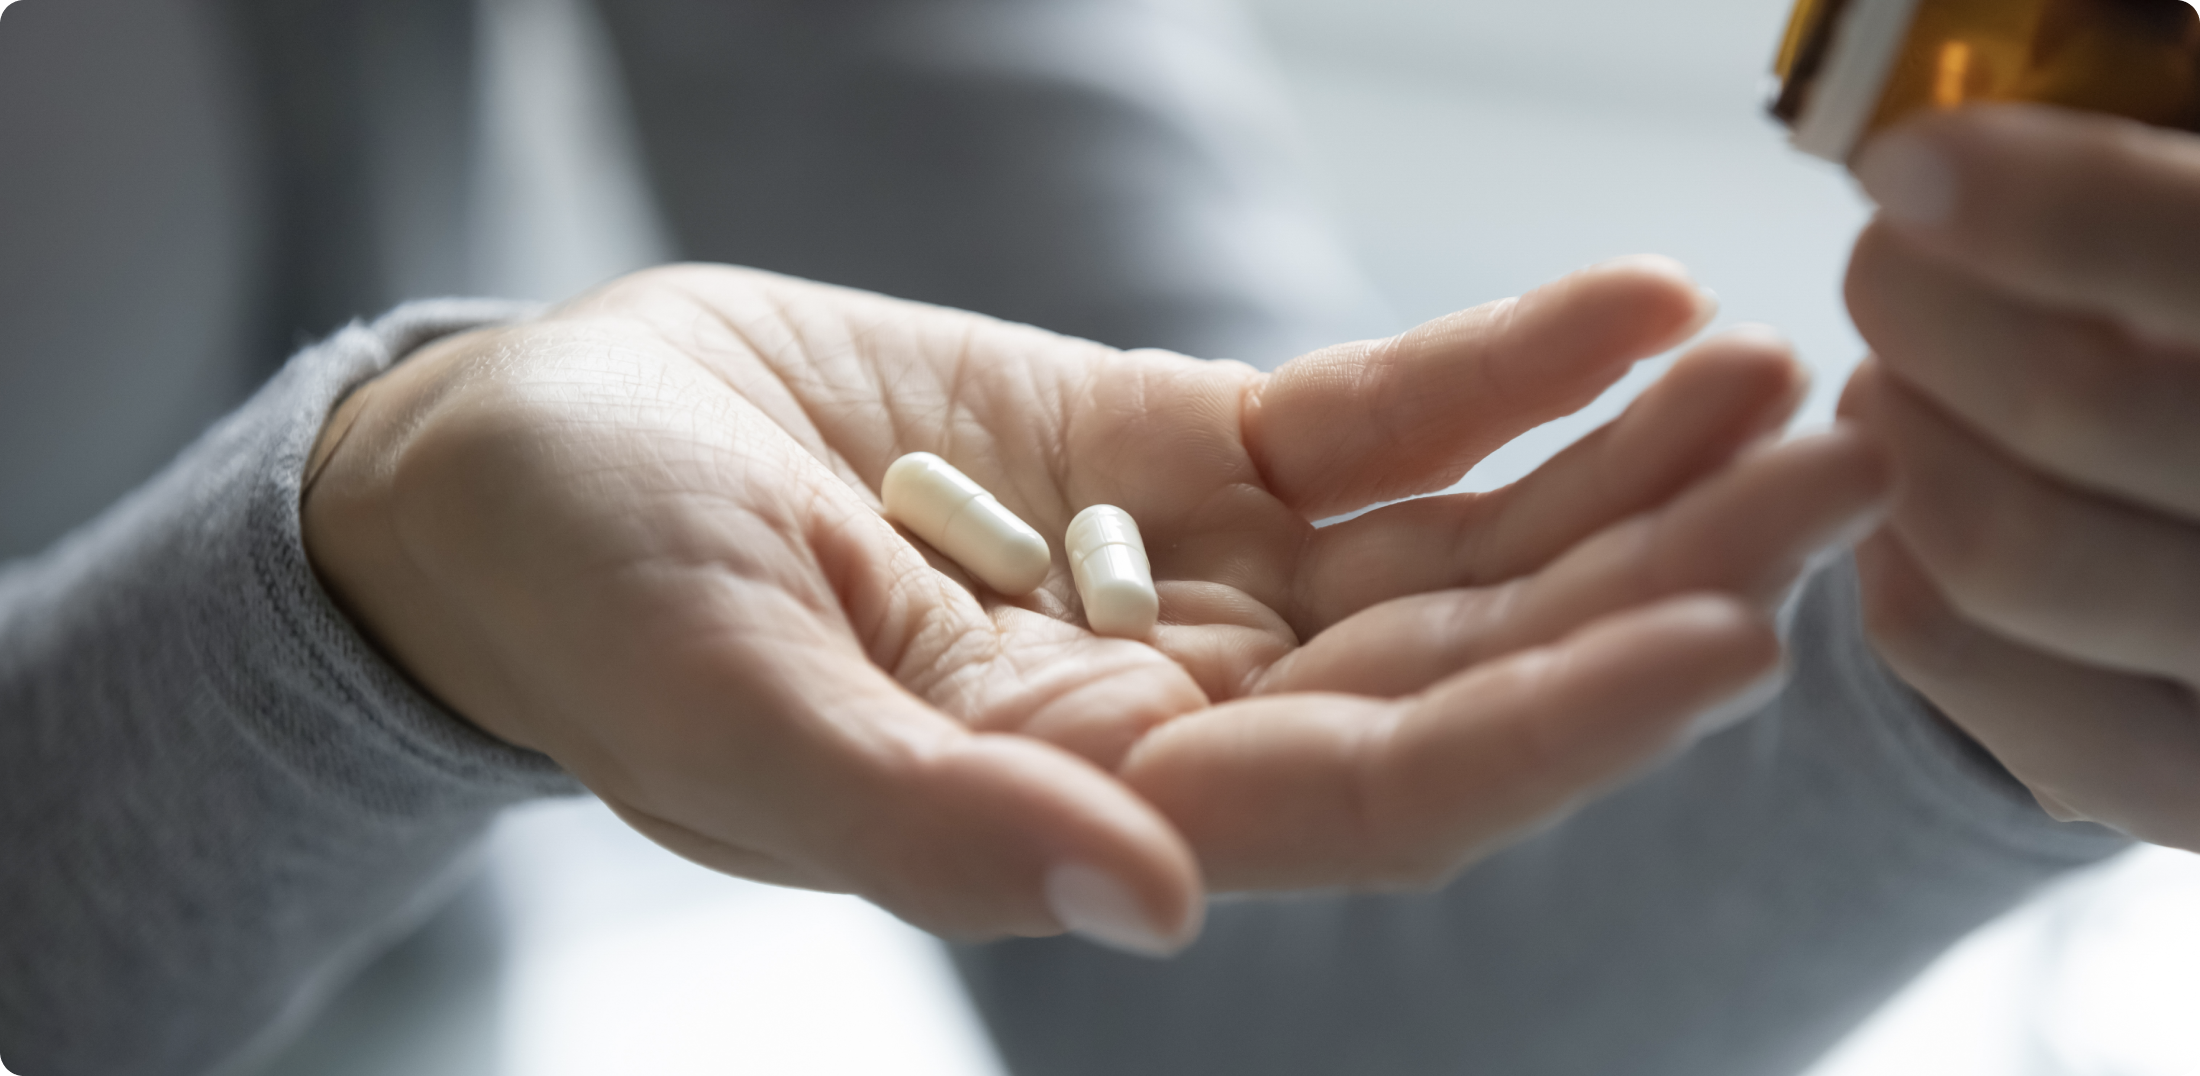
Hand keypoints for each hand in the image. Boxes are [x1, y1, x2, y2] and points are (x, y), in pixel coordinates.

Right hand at [304, 259, 1883, 953]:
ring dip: (1618, 467)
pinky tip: (1629, 308)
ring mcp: (1184, 580)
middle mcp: (1173, 711)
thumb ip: (920, 821)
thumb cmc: (580, 599)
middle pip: (1463, 664)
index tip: (1724, 635)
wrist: (518, 465)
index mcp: (1083, 808)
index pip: (1369, 795)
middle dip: (1654, 577)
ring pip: (1451, 546)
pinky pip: (1364, 421)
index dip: (1546, 726)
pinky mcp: (1163, 453)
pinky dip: (1494, 369)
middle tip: (1842, 473)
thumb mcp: (715, 705)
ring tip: (1779, 377)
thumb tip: (1135, 909)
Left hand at [1844, 104, 2199, 848]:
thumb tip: (1972, 145)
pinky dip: (1879, 551)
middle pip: (2074, 396)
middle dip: (1921, 304)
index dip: (2044, 204)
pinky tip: (1899, 493)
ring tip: (1891, 381)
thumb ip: (2143, 214)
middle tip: (1880, 264)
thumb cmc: (2190, 372)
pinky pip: (1943, 644)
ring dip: (1891, 429)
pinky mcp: (2164, 782)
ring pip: (1996, 539)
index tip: (1908, 165)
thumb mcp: (2189, 272)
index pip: (2191, 258)